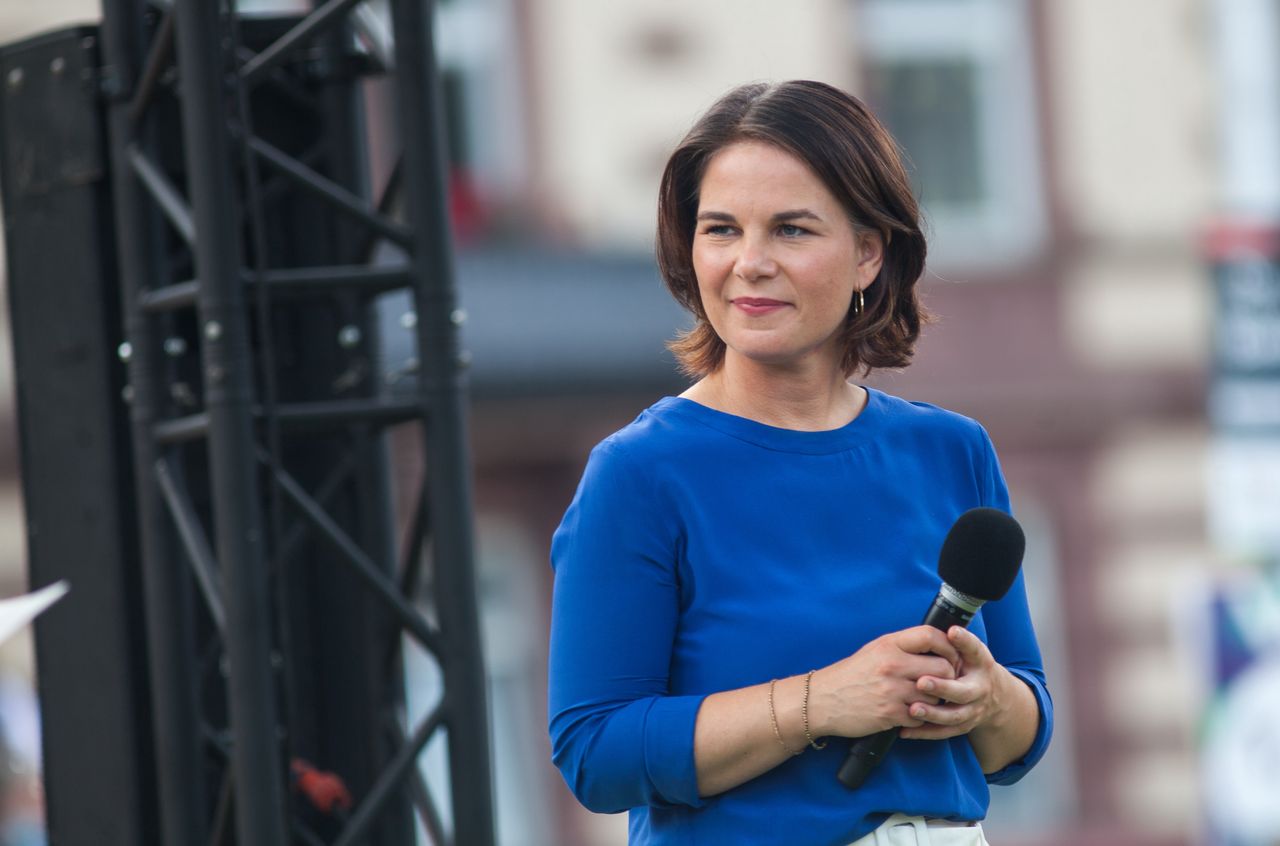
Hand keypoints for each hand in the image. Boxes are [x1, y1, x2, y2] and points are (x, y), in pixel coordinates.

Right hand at [810, 625, 960, 738]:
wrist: (822, 700)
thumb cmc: (851, 675)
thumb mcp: (874, 650)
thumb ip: (903, 646)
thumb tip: (937, 646)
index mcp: (888, 645)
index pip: (931, 636)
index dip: (949, 645)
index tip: (950, 655)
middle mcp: (892, 665)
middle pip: (943, 668)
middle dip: (948, 677)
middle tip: (944, 683)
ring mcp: (892, 691)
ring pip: (936, 695)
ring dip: (934, 700)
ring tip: (923, 699)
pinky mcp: (890, 714)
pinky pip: (922, 717)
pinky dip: (919, 717)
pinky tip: (909, 713)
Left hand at [898, 626, 1014, 740]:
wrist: (994, 697)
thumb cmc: (971, 667)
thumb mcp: (970, 651)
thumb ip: (957, 641)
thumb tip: (945, 627)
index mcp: (981, 665)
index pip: (975, 651)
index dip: (965, 641)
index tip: (952, 632)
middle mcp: (979, 689)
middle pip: (962, 691)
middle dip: (943, 687)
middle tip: (922, 682)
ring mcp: (972, 711)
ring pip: (953, 716)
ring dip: (932, 713)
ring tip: (912, 709)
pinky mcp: (962, 726)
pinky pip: (942, 732)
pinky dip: (924, 732)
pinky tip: (905, 730)